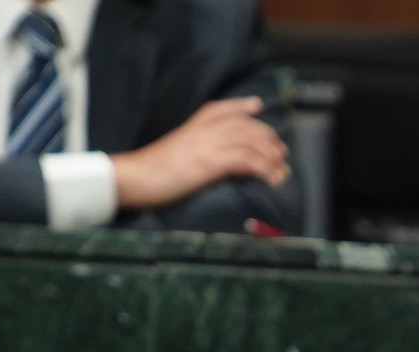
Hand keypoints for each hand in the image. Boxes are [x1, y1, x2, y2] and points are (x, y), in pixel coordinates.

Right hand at [113, 97, 290, 211]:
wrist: (136, 177)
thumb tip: (215, 161)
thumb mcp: (178, 152)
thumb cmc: (153, 171)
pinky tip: (272, 178)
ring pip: (250, 141)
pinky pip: (246, 160)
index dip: (242, 106)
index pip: (222, 109)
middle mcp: (204, 129)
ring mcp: (208, 144)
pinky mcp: (210, 162)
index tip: (257, 106)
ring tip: (282, 170)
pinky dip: (264, 169)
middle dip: (267, 137)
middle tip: (281, 151)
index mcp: (194, 125)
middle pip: (245, 125)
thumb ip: (196, 149)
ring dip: (271, 157)